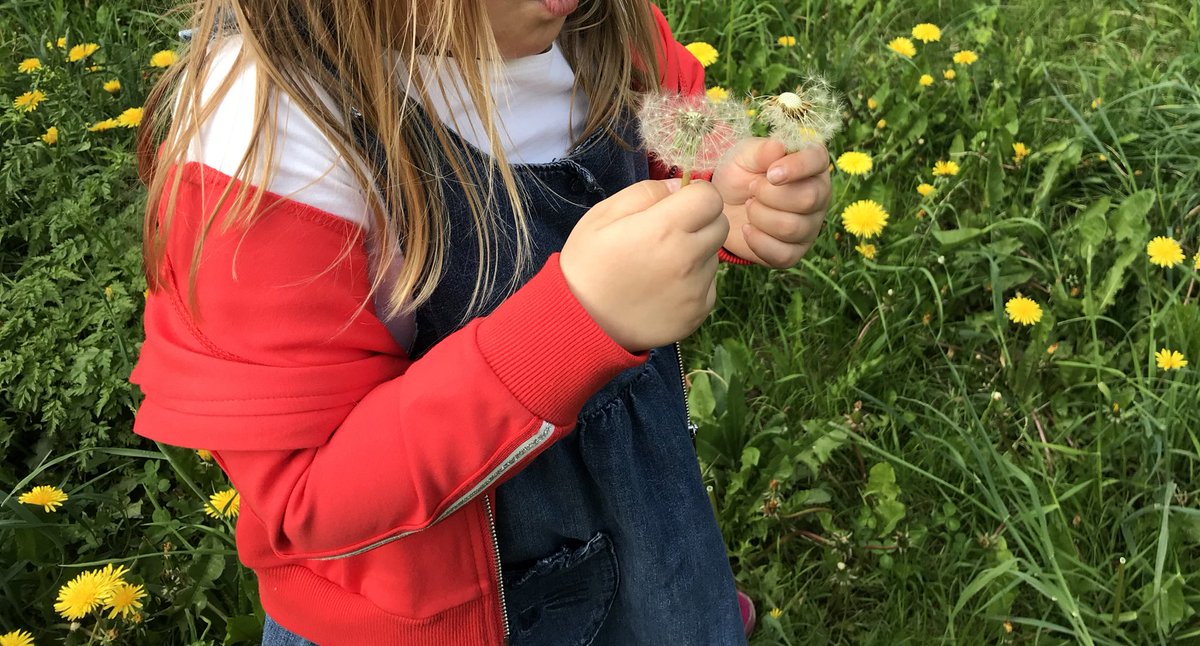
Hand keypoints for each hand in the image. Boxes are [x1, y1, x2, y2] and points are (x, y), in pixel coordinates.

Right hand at [560, 180, 727, 352]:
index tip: (679, 203)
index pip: (710, 197)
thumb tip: (677, 186)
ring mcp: (696, 289)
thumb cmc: (588, 265)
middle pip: (721, 225)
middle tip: (671, 233)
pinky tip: (664, 288)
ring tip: (661, 265)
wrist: (583, 323)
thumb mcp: (602, 217)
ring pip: (714, 256)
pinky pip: (708, 286)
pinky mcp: (698, 313)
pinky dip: (693, 283)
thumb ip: (644, 193)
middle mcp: (688, 258)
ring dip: (696, 253)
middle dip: (701, 221)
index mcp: (664, 228)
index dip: (695, 195)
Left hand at [712, 138, 830, 267]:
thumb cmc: (740, 173)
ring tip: (748, 206)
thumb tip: (779, 147)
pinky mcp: (796, 251)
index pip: (818, 160)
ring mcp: (810, 225)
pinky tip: (746, 228)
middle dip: (770, 195)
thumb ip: (762, 150)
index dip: (796, 167)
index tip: (770, 173)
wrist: (722, 205)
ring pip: (792, 227)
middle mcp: (819, 194)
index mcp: (812, 163)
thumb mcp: (745, 155)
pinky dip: (758, 242)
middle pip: (807, 199)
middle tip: (751, 189)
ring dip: (760, 216)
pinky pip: (784, 254)